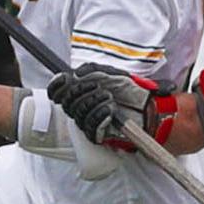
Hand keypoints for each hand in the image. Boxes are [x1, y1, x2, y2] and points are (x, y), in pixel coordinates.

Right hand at [46, 64, 173, 151]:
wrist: (147, 105)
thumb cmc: (129, 90)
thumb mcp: (112, 73)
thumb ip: (93, 69)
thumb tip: (76, 73)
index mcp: (80, 92)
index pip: (56, 92)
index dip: (56, 86)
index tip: (66, 78)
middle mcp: (81, 107)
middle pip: (67, 103)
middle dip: (81, 92)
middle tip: (99, 87)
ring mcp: (89, 122)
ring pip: (79, 115)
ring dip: (93, 103)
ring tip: (109, 98)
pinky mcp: (98, 134)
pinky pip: (90, 129)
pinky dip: (99, 117)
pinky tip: (110, 111)